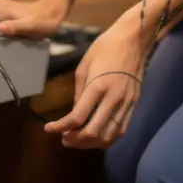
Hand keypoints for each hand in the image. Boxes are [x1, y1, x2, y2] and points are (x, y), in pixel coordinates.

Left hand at [45, 9, 149, 149]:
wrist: (133, 39)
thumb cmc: (105, 47)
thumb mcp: (84, 66)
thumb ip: (79, 93)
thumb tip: (74, 114)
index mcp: (97, 86)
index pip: (77, 117)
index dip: (60, 127)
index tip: (48, 129)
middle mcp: (113, 98)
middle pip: (93, 132)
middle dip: (75, 140)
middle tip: (64, 139)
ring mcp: (126, 103)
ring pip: (108, 136)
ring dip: (91, 143)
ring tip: (79, 140)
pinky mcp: (134, 104)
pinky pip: (121, 130)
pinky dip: (107, 138)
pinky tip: (96, 135)